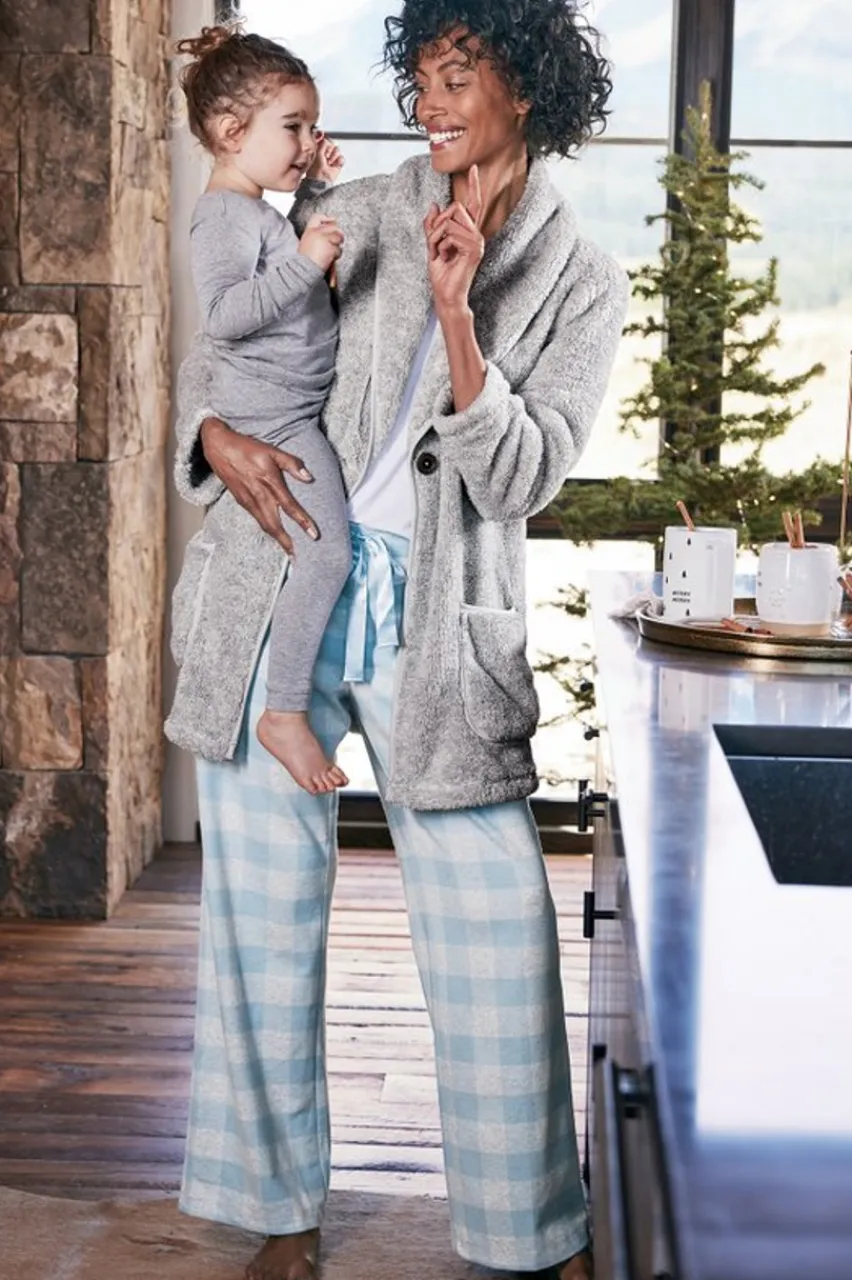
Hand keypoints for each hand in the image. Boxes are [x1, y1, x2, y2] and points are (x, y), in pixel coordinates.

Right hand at [200, 417, 317, 555]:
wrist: (219, 447)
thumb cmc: (247, 448)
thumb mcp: (272, 450)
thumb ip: (291, 463)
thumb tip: (309, 478)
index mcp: (269, 482)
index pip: (289, 506)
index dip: (303, 521)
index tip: (314, 535)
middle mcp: (259, 495)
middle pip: (275, 524)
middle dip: (287, 542)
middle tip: (298, 556)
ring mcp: (249, 501)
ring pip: (265, 525)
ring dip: (278, 540)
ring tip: (290, 551)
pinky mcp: (242, 502)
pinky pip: (258, 520)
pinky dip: (268, 530)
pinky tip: (275, 535)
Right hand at [299, 213, 343, 272]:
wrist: (302, 270)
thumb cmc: (304, 262)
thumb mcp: (306, 245)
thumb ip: (316, 238)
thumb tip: (329, 235)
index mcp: (309, 231)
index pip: (318, 217)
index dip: (327, 219)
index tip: (332, 221)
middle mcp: (316, 232)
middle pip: (333, 226)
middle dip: (338, 234)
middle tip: (337, 241)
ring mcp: (324, 239)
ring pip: (338, 237)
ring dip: (337, 246)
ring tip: (330, 254)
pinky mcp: (330, 247)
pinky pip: (338, 250)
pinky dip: (336, 255)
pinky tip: (329, 259)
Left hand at [307, 133, 344, 183]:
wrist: (322, 180)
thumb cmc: (315, 170)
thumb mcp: (317, 151)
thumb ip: (321, 141)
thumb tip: (321, 132)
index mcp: (317, 148)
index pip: (323, 138)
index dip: (324, 140)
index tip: (322, 145)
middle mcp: (324, 152)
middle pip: (331, 142)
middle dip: (329, 149)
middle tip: (325, 156)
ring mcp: (331, 158)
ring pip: (337, 149)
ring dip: (333, 155)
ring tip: (329, 162)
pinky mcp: (338, 164)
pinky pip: (342, 157)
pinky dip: (339, 161)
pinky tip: (333, 164)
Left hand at [424, 163, 484, 314]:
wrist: (446, 295)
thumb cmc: (442, 275)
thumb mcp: (432, 245)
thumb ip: (432, 226)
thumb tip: (434, 204)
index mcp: (468, 233)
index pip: (473, 204)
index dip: (473, 186)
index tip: (473, 167)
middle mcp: (476, 235)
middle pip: (455, 207)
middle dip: (438, 223)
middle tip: (436, 245)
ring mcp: (477, 241)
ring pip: (449, 220)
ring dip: (436, 237)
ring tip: (440, 254)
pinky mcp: (474, 249)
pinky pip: (450, 233)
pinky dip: (439, 244)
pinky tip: (444, 258)